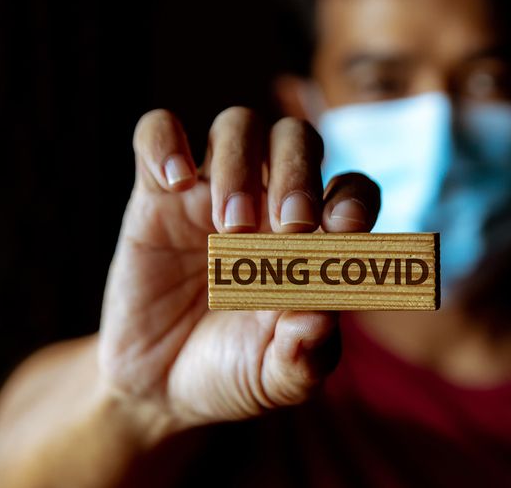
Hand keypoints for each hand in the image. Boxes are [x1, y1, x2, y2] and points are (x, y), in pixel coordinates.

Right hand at [98, 108, 379, 433]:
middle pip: (297, 141)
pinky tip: (172, 184)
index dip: (354, 199)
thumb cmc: (235, 370)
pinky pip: (157, 132)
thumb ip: (305, 357)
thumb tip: (322, 320)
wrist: (160, 385)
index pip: (352, 190)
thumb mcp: (277, 379)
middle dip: (299, 173)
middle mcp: (270, 202)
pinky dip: (165, 142)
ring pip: (237, 125)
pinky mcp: (156, 194)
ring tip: (229, 226)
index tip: (344, 229)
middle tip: (288, 225)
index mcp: (315, 240)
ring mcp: (212, 191)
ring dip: (240, 163)